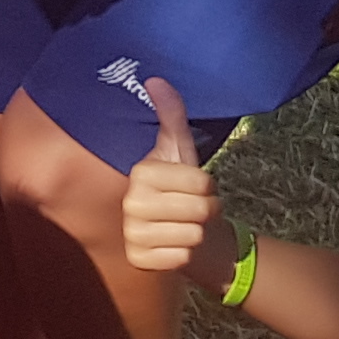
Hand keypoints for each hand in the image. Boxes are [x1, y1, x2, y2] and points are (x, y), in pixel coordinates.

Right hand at [121, 79, 229, 280]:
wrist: (180, 232)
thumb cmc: (184, 189)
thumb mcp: (180, 151)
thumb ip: (171, 115)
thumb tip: (155, 78)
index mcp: (140, 173)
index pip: (202, 182)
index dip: (208, 186)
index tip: (194, 187)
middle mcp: (130, 203)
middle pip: (199, 209)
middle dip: (206, 210)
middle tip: (193, 209)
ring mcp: (131, 233)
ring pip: (193, 234)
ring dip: (197, 233)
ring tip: (186, 227)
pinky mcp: (138, 260)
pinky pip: (182, 257)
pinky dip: (186, 254)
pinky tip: (175, 247)